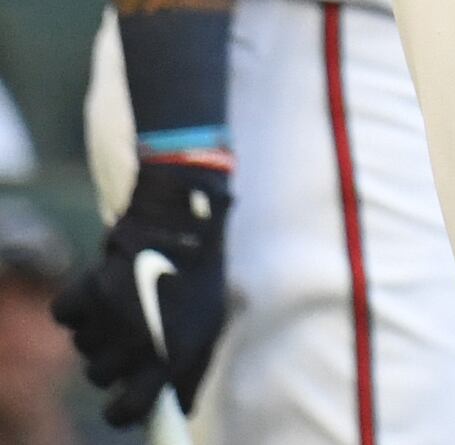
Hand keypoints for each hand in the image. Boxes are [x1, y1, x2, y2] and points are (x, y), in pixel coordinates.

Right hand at [55, 157, 227, 424]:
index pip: (127, 411)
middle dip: (111, 360)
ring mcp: (108, 320)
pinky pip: (64, 314)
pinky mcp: (86, 291)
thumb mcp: (210, 327)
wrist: (183, 223)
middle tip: (131, 331)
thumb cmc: (199, 277)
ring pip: (82, 346)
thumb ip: (192, 371)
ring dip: (97, 329)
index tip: (121, 401)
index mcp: (168, 359)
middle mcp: (135, 345)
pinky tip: (99, 288)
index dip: (121, 411)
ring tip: (126, 300)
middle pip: (99, 377)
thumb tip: (180, 408)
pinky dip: (76, 303)